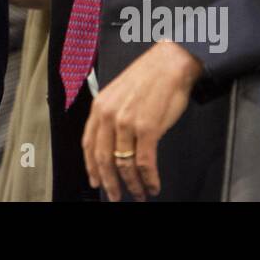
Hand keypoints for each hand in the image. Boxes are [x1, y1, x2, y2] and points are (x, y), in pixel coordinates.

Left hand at [81, 41, 202, 201]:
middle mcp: (109, 115)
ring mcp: (127, 123)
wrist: (171, 63)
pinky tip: (152, 185)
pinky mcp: (147, 129)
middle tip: (115, 197)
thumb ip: (112, 116)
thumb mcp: (119, 93)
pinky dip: (148, 179)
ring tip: (138, 194)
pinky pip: (144, 163)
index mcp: (100, 106)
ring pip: (123, 164)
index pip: (88, 144)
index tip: (95, 181)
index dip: (91, 167)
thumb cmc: (150, 77)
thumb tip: (113, 144)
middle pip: (103, 159)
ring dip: (132, 185)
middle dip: (109, 183)